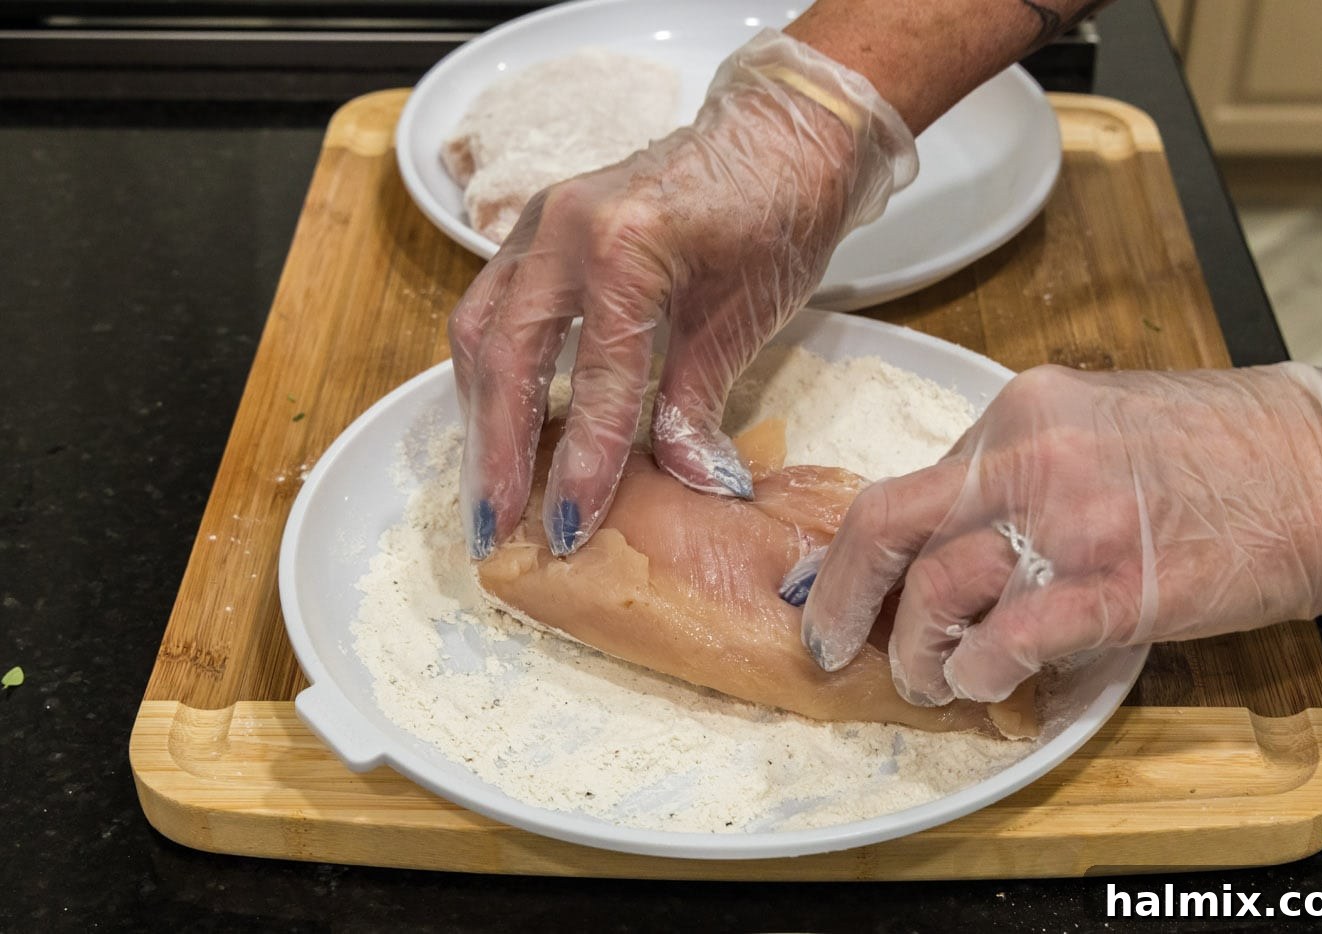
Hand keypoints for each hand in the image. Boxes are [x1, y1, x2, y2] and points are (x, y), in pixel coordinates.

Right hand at [449, 29, 916, 557]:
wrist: (779, 135)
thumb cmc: (775, 217)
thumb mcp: (744, 318)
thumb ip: (699, 402)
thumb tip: (687, 483)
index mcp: (629, 245)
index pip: (598, 377)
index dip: (584, 462)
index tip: (570, 528)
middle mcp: (565, 227)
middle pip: (506, 354)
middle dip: (497, 450)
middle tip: (494, 526)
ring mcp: (541, 222)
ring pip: (480, 329)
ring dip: (480, 415)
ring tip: (488, 489)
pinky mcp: (536, 230)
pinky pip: (491, 307)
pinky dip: (491, 372)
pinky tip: (500, 422)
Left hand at [787, 363, 1321, 703]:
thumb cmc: (1225, 450)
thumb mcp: (1098, 427)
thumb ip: (1018, 477)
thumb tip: (953, 545)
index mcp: (1022, 412)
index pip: (905, 486)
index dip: (858, 554)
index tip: (839, 590)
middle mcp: (1032, 454)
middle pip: (889, 528)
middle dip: (843, 598)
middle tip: (833, 644)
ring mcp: (1074, 519)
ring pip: (941, 592)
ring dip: (920, 655)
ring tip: (932, 681)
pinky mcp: (1120, 584)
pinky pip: (1013, 640)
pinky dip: (984, 674)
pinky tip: (990, 686)